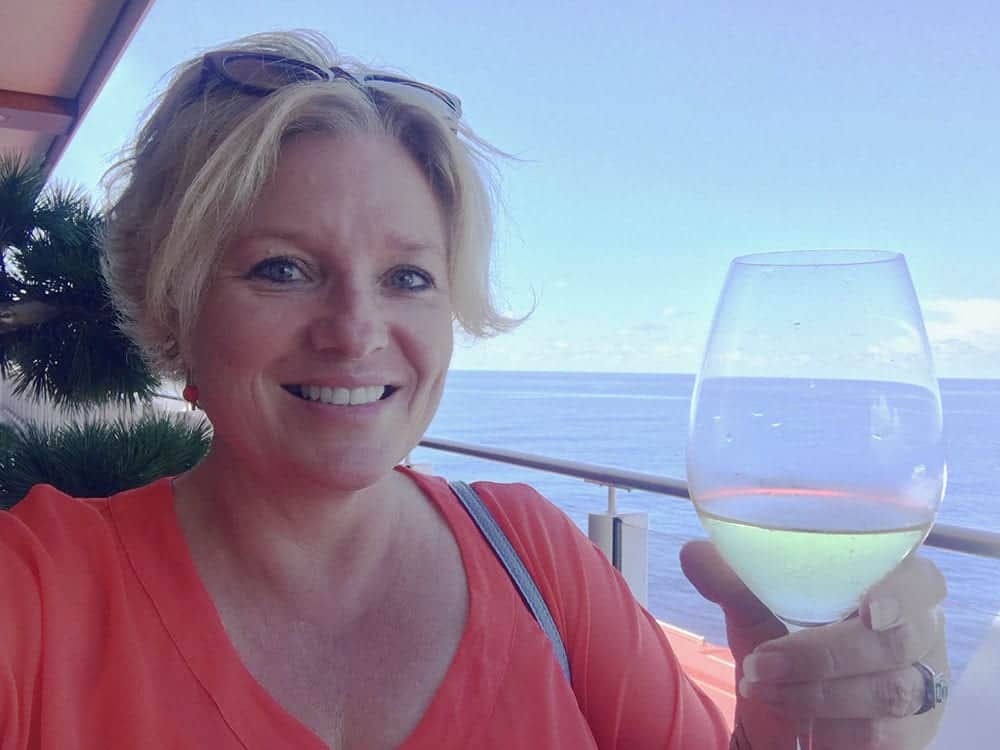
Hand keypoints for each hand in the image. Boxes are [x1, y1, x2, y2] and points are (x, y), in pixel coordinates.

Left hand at [681, 541, 948, 749]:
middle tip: (761, 662)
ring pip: (889, 692)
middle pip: (899, 642)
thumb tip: (692, 553)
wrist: (787, 711)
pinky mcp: (912, 732)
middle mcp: (919, 634)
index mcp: (891, 586)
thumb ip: (733, 582)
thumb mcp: (756, 611)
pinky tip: (800, 725)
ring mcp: (921, 686)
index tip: (866, 611)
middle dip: (823, 655)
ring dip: (818, 694)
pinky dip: (835, 730)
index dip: (902, 594)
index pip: (921, 580)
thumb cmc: (785, 641)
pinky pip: (884, 735)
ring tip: (760, 687)